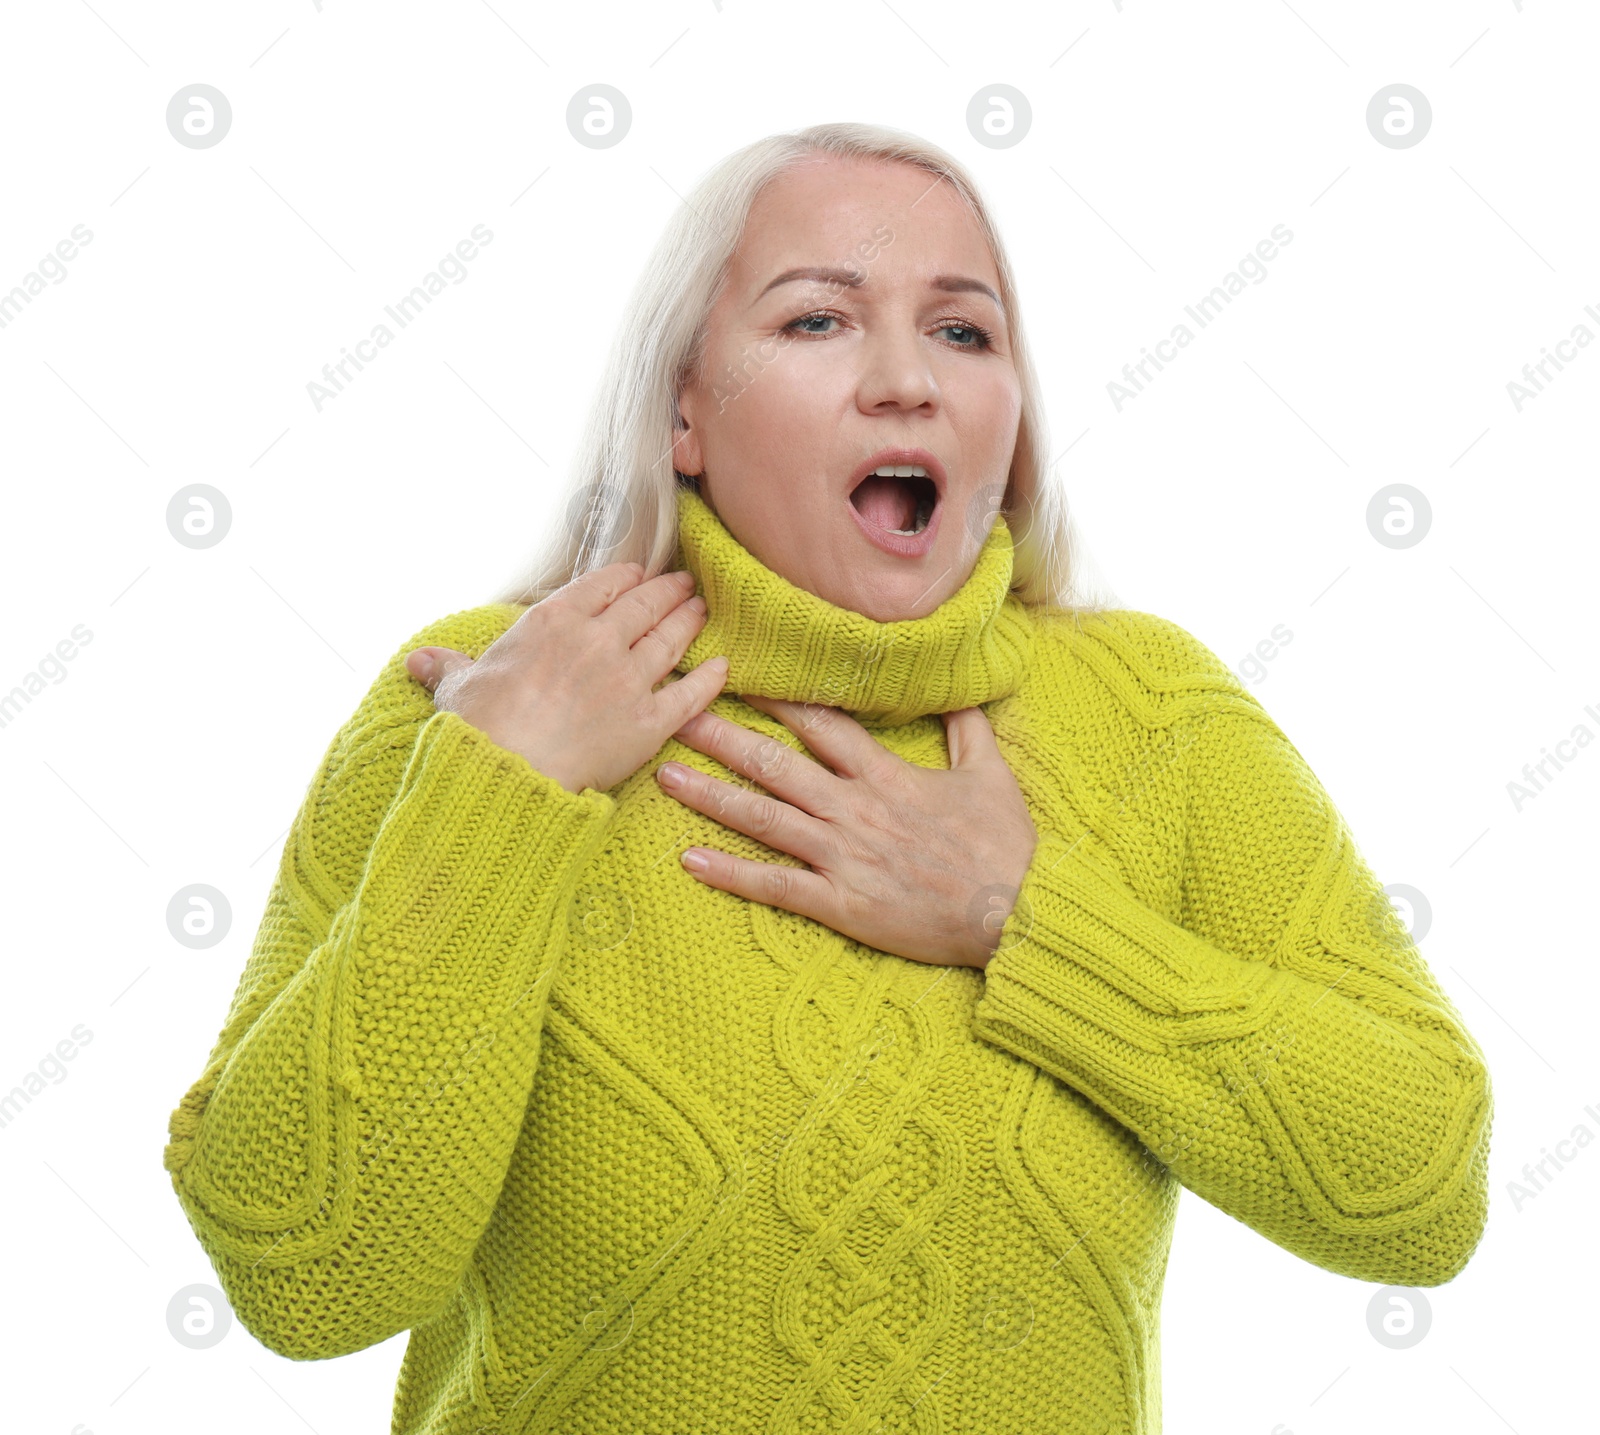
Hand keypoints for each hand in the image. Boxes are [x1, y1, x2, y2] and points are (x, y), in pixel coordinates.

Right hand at [405, 562, 728, 794]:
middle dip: (666, 590)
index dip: (625, 577)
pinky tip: (722, 667)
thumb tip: (418, 662)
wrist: (503, 774)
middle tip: (683, 583)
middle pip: (644, 605)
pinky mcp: (649, 724)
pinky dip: (710, 679)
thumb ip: (448, 667)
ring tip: (701, 609)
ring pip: (670, 640)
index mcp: (552, 623)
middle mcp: (597, 642)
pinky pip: (690, 694)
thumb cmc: (476, 728)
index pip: (601, 585)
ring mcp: (627, 681)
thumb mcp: (457, 687)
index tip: (638, 574)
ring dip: (689, 621)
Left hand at [656, 694, 1038, 968]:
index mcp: (885, 774)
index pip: (820, 723)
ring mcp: (843, 855)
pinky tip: (689, 861)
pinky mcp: (841, 903)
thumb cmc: (1004, 845)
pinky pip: (775, 886)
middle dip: (720, 736)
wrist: (1016, 911)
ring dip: (710, 796)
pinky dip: (730, 873)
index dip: (774, 696)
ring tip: (664, 776)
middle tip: (673, 712)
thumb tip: (960, 690)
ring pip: (763, 819)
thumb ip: (966, 729)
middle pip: (774, 763)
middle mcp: (854, 807)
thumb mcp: (990, 774)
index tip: (736, 673)